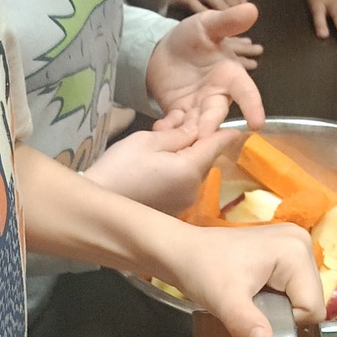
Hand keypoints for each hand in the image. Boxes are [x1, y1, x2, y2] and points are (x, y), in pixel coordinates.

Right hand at [87, 115, 239, 213]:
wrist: (98, 203)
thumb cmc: (120, 167)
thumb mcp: (148, 140)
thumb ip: (178, 134)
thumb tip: (197, 130)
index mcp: (191, 169)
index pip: (216, 145)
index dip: (226, 133)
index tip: (238, 128)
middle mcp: (194, 189)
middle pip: (204, 159)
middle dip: (196, 141)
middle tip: (175, 125)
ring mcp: (184, 203)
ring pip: (192, 172)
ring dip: (184, 157)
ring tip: (160, 144)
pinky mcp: (172, 211)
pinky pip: (181, 185)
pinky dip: (176, 172)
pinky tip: (156, 166)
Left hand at [146, 3, 264, 132]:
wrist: (164, 48)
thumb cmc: (192, 37)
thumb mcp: (208, 25)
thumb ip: (228, 21)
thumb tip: (252, 9)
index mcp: (230, 75)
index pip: (246, 92)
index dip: (253, 106)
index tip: (258, 124)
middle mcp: (217, 95)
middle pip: (217, 113)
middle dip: (211, 125)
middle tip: (203, 135)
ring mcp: (197, 107)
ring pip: (197, 123)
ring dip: (189, 132)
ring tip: (178, 140)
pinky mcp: (178, 112)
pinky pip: (176, 124)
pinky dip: (169, 129)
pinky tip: (159, 131)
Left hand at [168, 220, 323, 336]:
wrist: (182, 252)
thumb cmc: (201, 270)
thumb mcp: (223, 300)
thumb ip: (246, 323)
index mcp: (296, 251)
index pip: (313, 308)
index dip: (286, 322)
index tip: (256, 314)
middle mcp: (302, 242)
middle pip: (311, 301)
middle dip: (282, 314)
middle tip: (251, 306)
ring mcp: (294, 243)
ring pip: (302, 297)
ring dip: (279, 306)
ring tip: (251, 298)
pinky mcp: (285, 250)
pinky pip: (293, 287)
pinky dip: (276, 297)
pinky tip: (255, 291)